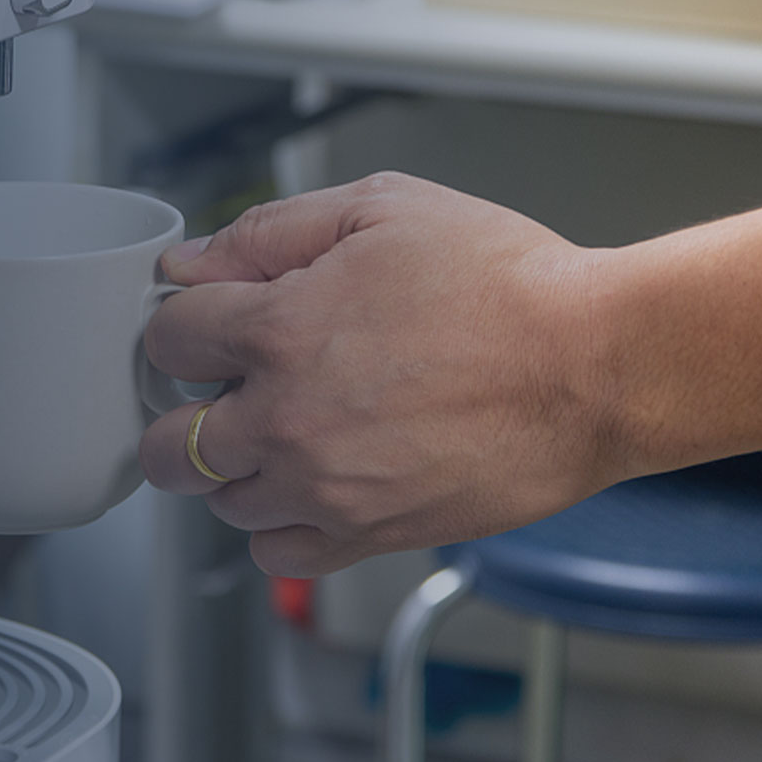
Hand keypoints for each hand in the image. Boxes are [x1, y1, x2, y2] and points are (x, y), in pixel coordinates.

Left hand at [140, 173, 626, 576]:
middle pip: (167, 443)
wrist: (595, 367)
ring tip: (285, 432)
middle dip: (185, 410)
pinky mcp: (369, 534)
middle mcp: (285, 419)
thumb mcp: (382, 207)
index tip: (212, 322)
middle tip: (227, 389)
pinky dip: (280, 526)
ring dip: (236, 469)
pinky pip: (278, 554)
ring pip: (220, 503)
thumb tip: (190, 262)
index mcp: (279, 329)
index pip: (166, 339)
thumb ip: (268, 231)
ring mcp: (324, 486)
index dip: (186, 322)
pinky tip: (312, 484)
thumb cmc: (504, 283)